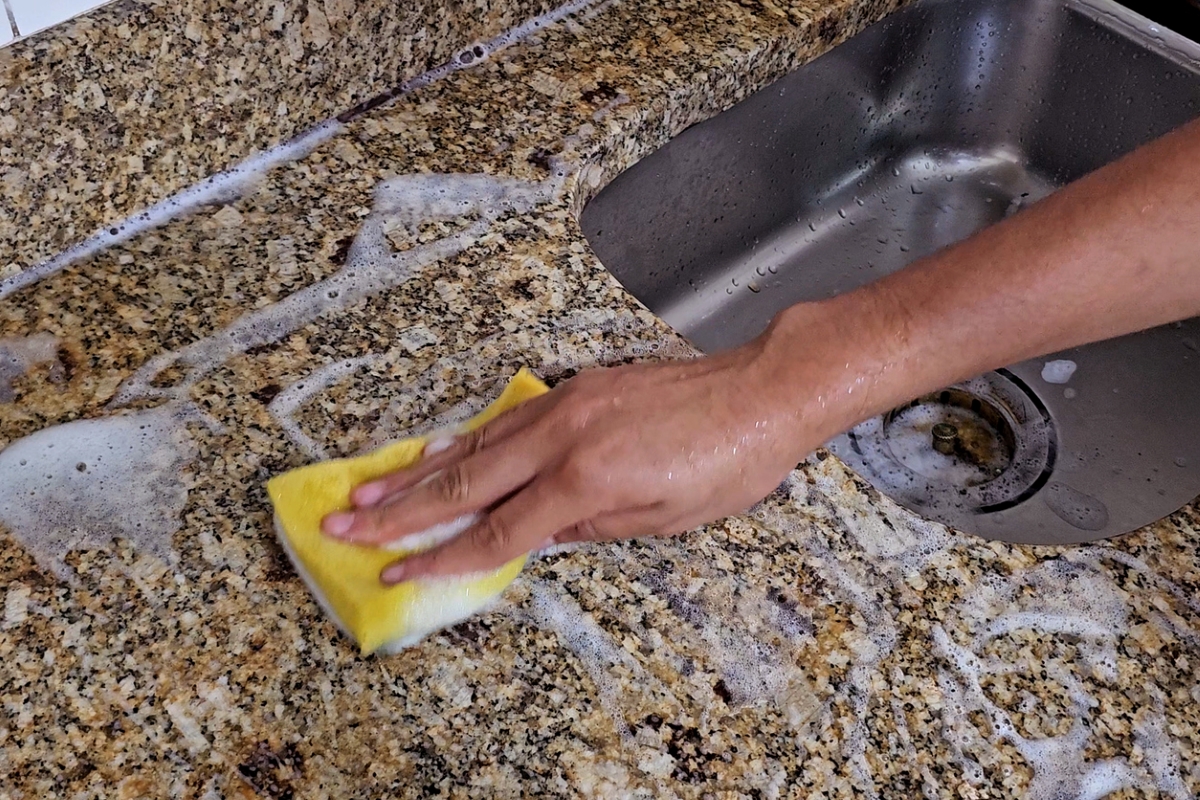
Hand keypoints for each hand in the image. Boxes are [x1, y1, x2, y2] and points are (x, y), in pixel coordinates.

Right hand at [319, 317, 853, 582]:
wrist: (760, 392)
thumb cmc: (726, 464)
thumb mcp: (662, 520)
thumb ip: (589, 529)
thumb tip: (538, 536)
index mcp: (586, 481)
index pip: (498, 531)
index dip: (442, 558)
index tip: (396, 574)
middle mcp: (564, 437)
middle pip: (465, 483)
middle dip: (399, 511)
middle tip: (344, 525)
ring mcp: (565, 404)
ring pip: (475, 444)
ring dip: (416, 471)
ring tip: (366, 490)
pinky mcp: (576, 387)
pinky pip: (505, 419)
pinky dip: (464, 439)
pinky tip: (436, 451)